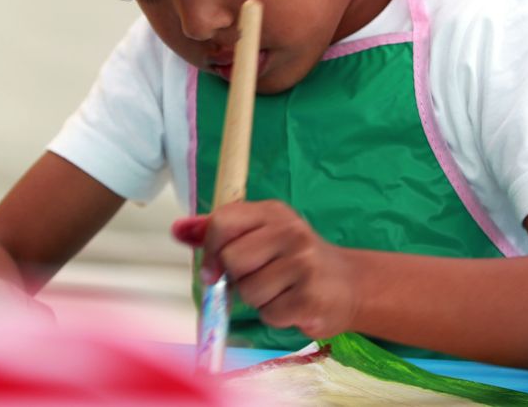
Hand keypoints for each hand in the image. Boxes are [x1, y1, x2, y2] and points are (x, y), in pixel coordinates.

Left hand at [172, 200, 358, 339]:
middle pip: (231, 260)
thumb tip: (178, 229)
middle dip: (237, 278)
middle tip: (260, 277)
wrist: (349, 284)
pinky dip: (275, 316)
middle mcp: (291, 232)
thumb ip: (217, 232)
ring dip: (258, 300)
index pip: (223, 222)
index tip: (213, 270)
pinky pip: (270, 314)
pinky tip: (292, 304)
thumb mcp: (259, 235)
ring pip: (249, 292)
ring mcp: (305, 264)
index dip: (210, 250)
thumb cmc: (295, 259)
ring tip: (280, 290)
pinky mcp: (312, 297)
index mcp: (273, 212)